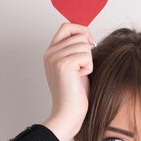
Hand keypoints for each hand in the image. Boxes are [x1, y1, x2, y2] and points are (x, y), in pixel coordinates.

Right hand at [42, 22, 94, 137]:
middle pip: (79, 34)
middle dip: (87, 50)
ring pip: (84, 44)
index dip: (81, 31)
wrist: (68, 113)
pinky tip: (80, 78)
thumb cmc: (75, 94)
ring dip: (88, 61)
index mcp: (50, 52)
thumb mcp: (75, 67)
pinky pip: (87, 55)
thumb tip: (87, 34)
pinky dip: (88, 67)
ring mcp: (55, 57)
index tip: (90, 44)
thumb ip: (76, 50)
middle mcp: (50, 53)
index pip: (66, 26)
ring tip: (79, 75)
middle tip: (82, 69)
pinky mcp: (63, 64)